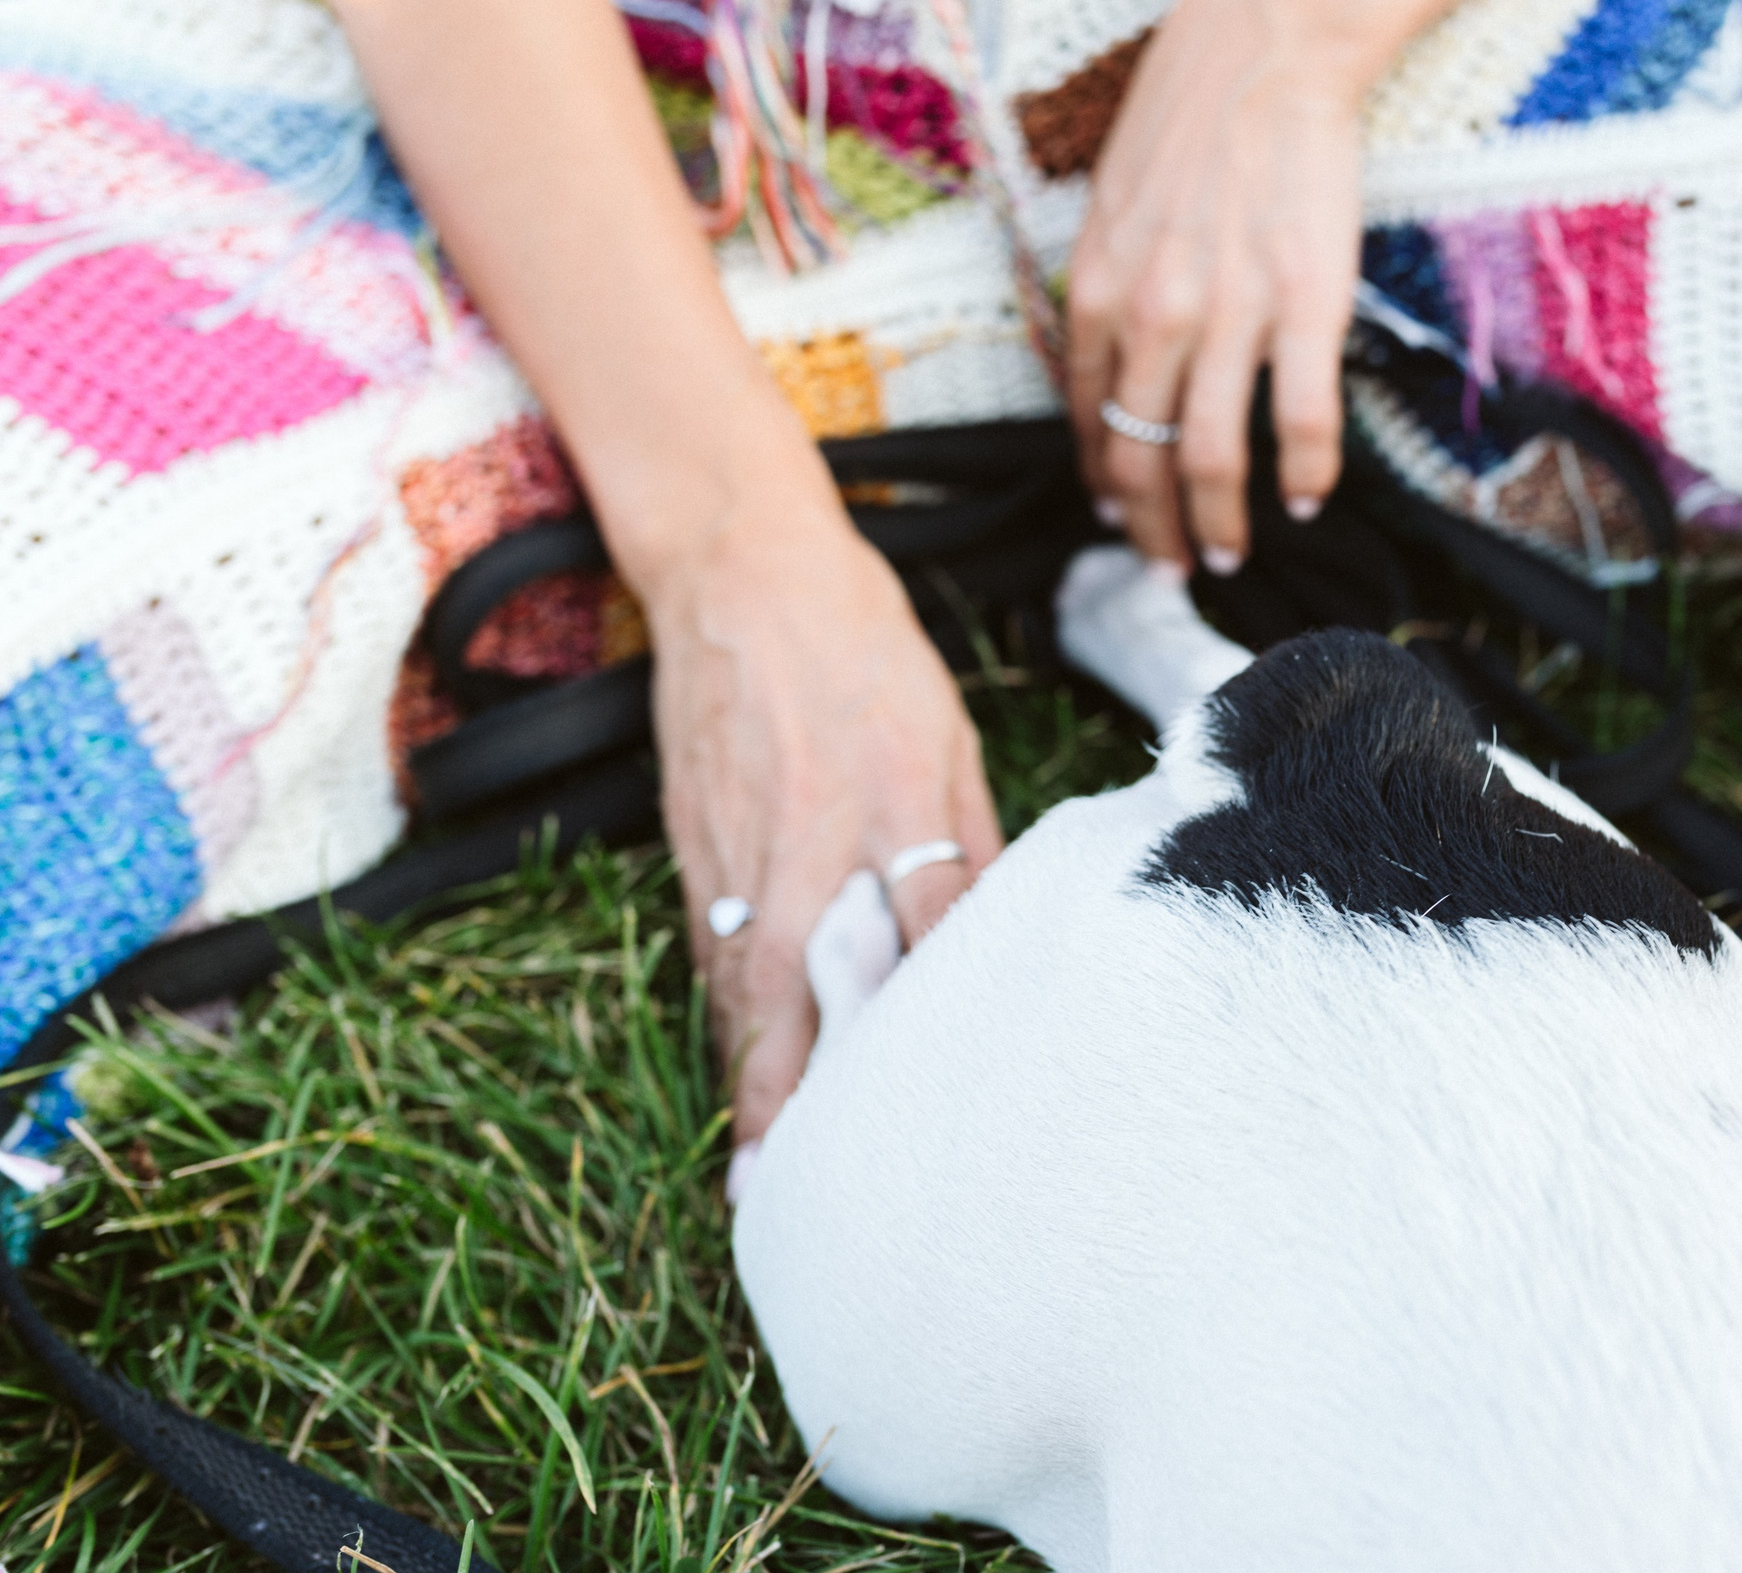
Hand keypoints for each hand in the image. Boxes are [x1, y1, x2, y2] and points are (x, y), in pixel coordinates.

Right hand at [640, 480, 1001, 1145]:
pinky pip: (715, 966)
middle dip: (804, 1108)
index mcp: (894, 808)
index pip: (926, 946)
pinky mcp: (694, 859)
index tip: (949, 1118)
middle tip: (809, 1205)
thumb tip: (1007, 935)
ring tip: (771, 1184)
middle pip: (805, 1003)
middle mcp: (812, 848)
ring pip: (746, 1000)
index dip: (934, 1037)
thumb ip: (970, 843)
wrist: (742, 577)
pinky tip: (749, 1087)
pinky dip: (730, 1035)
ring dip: (758, 1092)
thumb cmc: (863, 653)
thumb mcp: (945, 737)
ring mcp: (739, 860)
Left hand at [1066, 0, 1364, 573]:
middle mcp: (1152, 314)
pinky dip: (1304, 475)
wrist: (1264, 47)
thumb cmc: (1188, 114)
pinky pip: (1301, 421)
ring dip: (1217, 524)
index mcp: (1098, 288)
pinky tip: (1307, 500)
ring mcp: (1229, 315)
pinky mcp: (1304, 306)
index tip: (1120, 515)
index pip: (1087, 417)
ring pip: (1211, 457)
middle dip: (1151, 528)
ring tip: (1225, 557)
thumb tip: (1109, 352)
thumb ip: (1107, 283)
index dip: (1103, 480)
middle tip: (1170, 566)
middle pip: (1140, 456)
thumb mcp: (1111, 201)